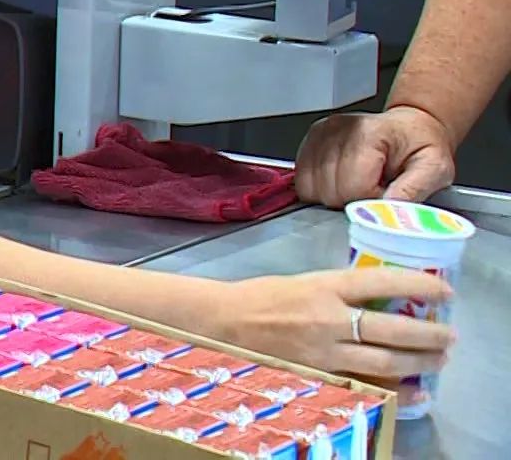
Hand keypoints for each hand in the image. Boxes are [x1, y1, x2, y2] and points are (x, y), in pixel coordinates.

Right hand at [214, 269, 452, 381]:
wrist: (222, 323)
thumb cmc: (260, 298)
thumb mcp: (303, 282)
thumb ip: (339, 292)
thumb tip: (378, 299)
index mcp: (323, 287)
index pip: (381, 282)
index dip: (418, 286)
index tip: (443, 291)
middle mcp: (327, 319)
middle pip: (392, 328)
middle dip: (429, 333)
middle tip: (451, 335)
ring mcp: (323, 351)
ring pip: (385, 360)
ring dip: (419, 362)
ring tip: (439, 360)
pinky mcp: (318, 374)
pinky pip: (364, 384)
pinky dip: (393, 389)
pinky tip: (413, 390)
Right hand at [295, 107, 456, 207]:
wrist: (409, 127)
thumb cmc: (420, 146)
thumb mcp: (434, 168)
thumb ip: (413, 191)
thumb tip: (388, 214)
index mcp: (368, 134)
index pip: (354, 186)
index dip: (372, 201)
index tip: (387, 194)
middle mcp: (336, 131)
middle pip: (330, 191)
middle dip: (353, 201)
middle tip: (375, 190)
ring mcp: (319, 136)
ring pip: (312, 190)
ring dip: (336, 197)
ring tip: (359, 186)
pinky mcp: (309, 143)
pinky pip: (302, 183)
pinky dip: (320, 191)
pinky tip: (342, 183)